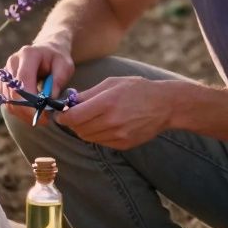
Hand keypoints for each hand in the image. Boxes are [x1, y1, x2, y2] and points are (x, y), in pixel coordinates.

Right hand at [0, 41, 74, 123]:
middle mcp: (13, 62)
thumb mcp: (65, 65)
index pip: (23, 82)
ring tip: (40, 116)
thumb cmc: (57, 58)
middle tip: (44, 120)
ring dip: (23, 114)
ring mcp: (5, 73)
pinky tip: (31, 112)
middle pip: (13, 94)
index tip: (45, 116)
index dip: (31, 102)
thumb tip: (50, 98)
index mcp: (28, 54)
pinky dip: (18, 111)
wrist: (46, 51)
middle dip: (27, 111)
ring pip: (8, 101)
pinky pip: (6, 102)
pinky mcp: (3, 83)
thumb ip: (59, 79)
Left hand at [53, 76, 175, 149]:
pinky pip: (101, 142)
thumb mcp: (112, 83)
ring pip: (88, 138)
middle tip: (76, 114)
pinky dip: (97, 134)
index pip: (74, 117)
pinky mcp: (124, 144)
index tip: (61, 113)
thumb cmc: (138, 89)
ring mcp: (119, 135)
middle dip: (72, 122)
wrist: (166, 105)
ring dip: (84, 129)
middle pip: (79, 129)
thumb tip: (69, 102)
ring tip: (92, 117)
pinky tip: (106, 124)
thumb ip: (89, 94)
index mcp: (107, 103)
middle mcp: (112, 121)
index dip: (63, 116)